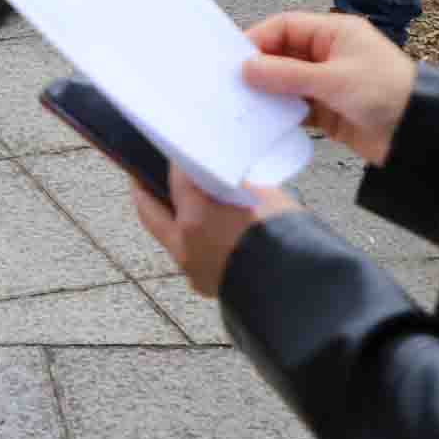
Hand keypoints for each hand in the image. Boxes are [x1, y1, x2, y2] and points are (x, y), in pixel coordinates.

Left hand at [128, 168, 294, 299]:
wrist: (296, 289)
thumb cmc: (286, 239)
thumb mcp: (263, 197)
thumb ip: (235, 183)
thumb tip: (223, 175)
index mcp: (195, 219)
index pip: (177, 177)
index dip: (178, 160)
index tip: (179, 149)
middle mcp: (185, 246)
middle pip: (149, 209)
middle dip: (144, 188)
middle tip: (142, 172)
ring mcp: (191, 268)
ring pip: (167, 236)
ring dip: (168, 216)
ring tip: (176, 199)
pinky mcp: (204, 283)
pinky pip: (189, 255)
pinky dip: (191, 239)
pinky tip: (204, 229)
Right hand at [241, 11, 416, 162]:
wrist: (419, 132)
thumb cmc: (387, 92)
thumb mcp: (334, 79)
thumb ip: (288, 75)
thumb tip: (248, 69)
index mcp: (335, 33)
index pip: (287, 27)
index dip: (260, 39)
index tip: (236, 59)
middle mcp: (330, 54)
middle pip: (283, 55)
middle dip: (261, 69)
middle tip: (234, 84)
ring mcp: (329, 83)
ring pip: (288, 83)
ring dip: (270, 94)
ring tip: (245, 105)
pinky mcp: (329, 111)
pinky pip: (297, 108)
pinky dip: (282, 114)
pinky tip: (266, 123)